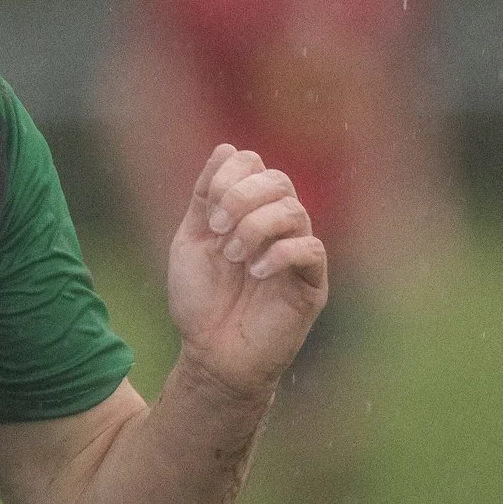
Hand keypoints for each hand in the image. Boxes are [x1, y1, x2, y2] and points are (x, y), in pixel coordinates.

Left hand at [165, 144, 327, 397]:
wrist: (210, 355)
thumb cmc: (200, 302)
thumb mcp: (191, 241)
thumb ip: (205, 198)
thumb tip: (225, 149)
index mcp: (249, 212)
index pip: (255, 165)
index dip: (231, 176)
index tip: (208, 212)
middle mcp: (277, 227)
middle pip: (278, 181)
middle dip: (242, 197)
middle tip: (217, 230)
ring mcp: (297, 254)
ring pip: (294, 211)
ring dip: (255, 226)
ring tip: (233, 256)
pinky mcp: (311, 284)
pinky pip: (310, 249)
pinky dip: (278, 253)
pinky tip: (254, 272)